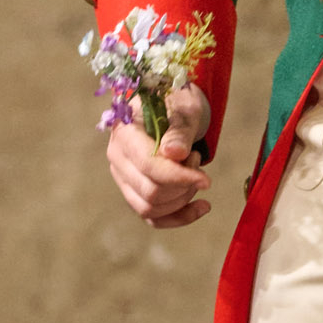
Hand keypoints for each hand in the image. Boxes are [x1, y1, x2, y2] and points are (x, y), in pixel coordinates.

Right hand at [105, 82, 213, 230]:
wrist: (173, 108)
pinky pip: (153, 218)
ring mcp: (123, 178)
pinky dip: (179, 217)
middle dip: (183, 185)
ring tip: (196, 173)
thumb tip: (174, 154)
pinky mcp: (133, 192)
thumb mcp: (184, 109)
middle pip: (150, 192)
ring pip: (150, 208)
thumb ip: (179, 131)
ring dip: (183, 198)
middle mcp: (117, 158)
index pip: (148, 166)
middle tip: (196, 161)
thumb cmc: (178, 104)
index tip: (206, 179)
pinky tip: (202, 207)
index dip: (179, 176)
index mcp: (124, 133)